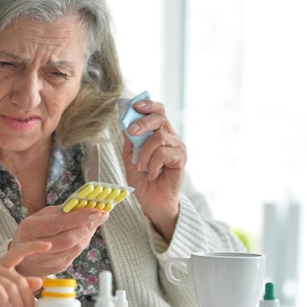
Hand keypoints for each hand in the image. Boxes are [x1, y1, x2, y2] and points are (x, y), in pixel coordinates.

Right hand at [11, 205, 108, 277]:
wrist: (25, 255)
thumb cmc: (35, 230)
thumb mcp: (42, 216)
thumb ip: (62, 211)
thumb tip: (85, 206)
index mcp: (29, 229)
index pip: (57, 224)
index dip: (78, 218)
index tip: (95, 211)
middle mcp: (35, 248)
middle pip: (68, 239)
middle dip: (87, 226)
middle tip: (99, 215)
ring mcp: (46, 261)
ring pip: (75, 248)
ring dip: (88, 233)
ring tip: (94, 221)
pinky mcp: (57, 267)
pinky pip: (76, 253)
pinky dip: (84, 241)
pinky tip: (86, 232)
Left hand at [122, 99, 185, 241]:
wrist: (152, 201)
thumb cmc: (143, 180)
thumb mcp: (130, 157)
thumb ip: (130, 140)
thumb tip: (125, 121)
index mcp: (159, 133)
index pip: (158, 110)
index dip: (148, 105)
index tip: (134, 106)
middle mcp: (170, 137)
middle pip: (160, 117)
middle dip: (143, 122)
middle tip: (132, 132)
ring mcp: (177, 147)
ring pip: (159, 137)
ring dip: (144, 152)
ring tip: (140, 166)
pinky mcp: (181, 159)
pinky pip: (164, 153)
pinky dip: (153, 163)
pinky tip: (152, 173)